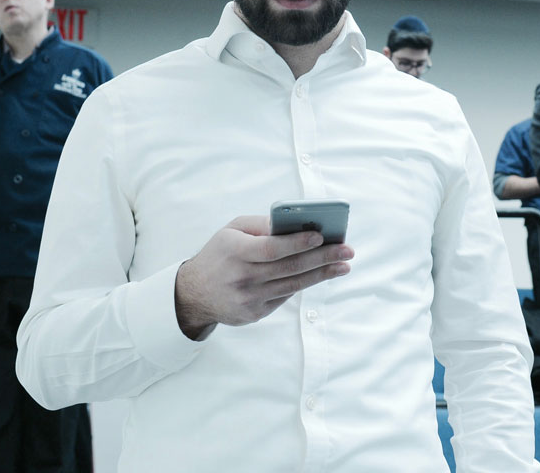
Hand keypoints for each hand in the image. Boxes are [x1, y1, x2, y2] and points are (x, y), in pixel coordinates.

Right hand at [174, 215, 353, 338]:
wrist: (192, 294)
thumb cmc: (219, 254)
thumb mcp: (231, 231)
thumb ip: (261, 225)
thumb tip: (295, 224)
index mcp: (235, 251)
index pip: (270, 248)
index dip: (297, 243)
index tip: (321, 236)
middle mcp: (242, 277)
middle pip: (288, 268)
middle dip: (322, 258)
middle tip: (347, 250)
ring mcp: (248, 299)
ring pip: (292, 285)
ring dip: (322, 274)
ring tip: (344, 264)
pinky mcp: (254, 314)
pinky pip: (285, 296)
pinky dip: (305, 284)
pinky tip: (322, 274)